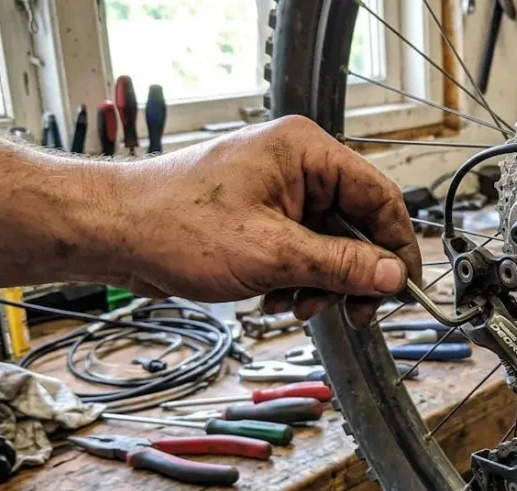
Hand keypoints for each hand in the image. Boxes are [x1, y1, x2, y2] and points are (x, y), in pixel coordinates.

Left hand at [111, 115, 420, 327]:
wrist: (112, 235)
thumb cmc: (174, 225)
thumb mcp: (273, 254)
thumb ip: (341, 265)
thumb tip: (392, 276)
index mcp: (305, 151)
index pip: (379, 196)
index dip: (397, 246)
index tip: (405, 288)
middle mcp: (295, 166)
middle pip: (355, 226)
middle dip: (351, 275)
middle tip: (355, 313)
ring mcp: (276, 193)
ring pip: (328, 246)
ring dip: (319, 285)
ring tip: (295, 306)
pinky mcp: (259, 219)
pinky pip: (300, 253)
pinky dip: (295, 282)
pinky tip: (272, 299)